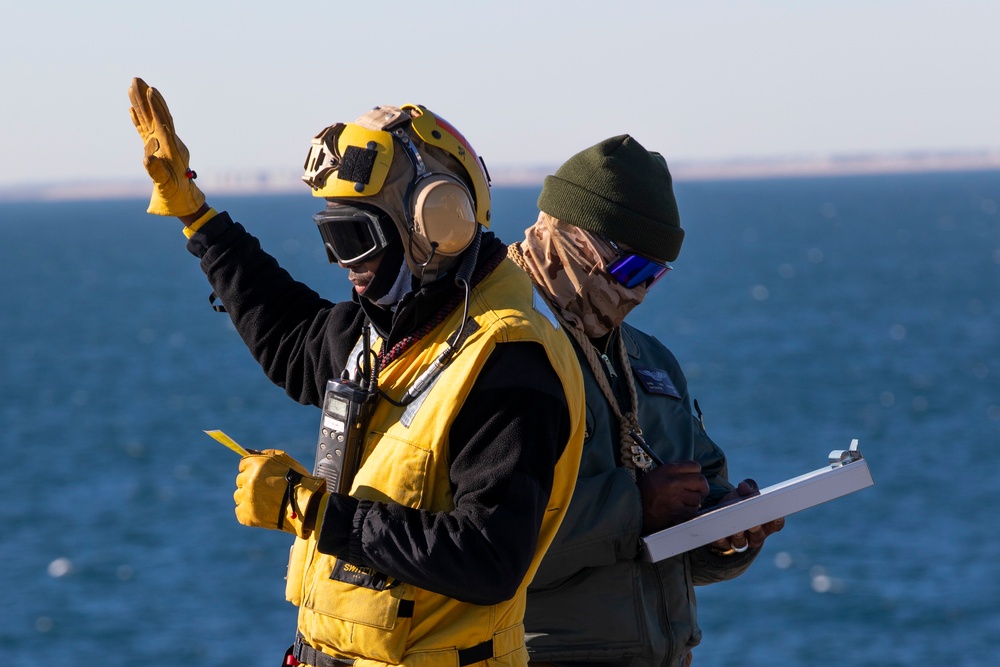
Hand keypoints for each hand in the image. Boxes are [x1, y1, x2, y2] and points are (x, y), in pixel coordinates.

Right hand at [127, 77, 205, 215]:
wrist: (180, 198)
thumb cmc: (173, 191)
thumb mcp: (164, 182)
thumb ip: (155, 170)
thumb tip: (147, 156)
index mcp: (171, 146)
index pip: (163, 121)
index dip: (157, 107)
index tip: (151, 90)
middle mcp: (167, 140)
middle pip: (155, 113)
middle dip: (146, 96)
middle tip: (136, 78)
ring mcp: (160, 142)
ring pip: (149, 118)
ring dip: (141, 102)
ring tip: (133, 85)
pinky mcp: (154, 147)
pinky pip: (144, 129)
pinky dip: (138, 119)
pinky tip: (131, 109)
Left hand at [234, 449, 325, 538]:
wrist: (305, 505)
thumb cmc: (297, 480)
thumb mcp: (284, 459)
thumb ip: (264, 453)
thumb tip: (246, 450)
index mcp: (255, 464)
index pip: (243, 465)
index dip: (252, 469)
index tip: (263, 475)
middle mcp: (248, 480)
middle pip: (241, 480)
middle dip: (251, 483)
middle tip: (268, 489)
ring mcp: (246, 498)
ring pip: (239, 495)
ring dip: (249, 497)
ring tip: (267, 500)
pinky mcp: (246, 515)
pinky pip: (240, 511)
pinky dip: (249, 511)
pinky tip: (263, 510)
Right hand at [637, 460, 708, 534]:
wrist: (633, 509)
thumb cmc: (645, 492)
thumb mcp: (657, 473)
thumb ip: (676, 471)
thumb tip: (694, 475)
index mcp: (669, 470)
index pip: (695, 466)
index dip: (696, 473)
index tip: (694, 479)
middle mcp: (674, 482)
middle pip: (702, 481)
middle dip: (702, 488)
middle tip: (698, 492)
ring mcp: (677, 498)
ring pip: (698, 498)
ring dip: (693, 501)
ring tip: (682, 502)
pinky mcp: (678, 513)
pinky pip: (693, 511)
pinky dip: (689, 512)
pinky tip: (679, 510)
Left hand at [707, 478, 785, 553]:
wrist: (720, 511)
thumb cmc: (739, 501)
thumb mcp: (745, 492)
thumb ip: (748, 486)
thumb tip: (744, 486)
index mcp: (765, 523)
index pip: (776, 524)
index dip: (777, 521)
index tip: (775, 515)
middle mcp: (755, 535)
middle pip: (758, 535)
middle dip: (756, 530)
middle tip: (754, 524)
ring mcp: (740, 541)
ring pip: (742, 542)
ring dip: (739, 536)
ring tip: (736, 529)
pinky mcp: (723, 543)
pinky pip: (723, 543)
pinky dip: (721, 539)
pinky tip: (719, 534)